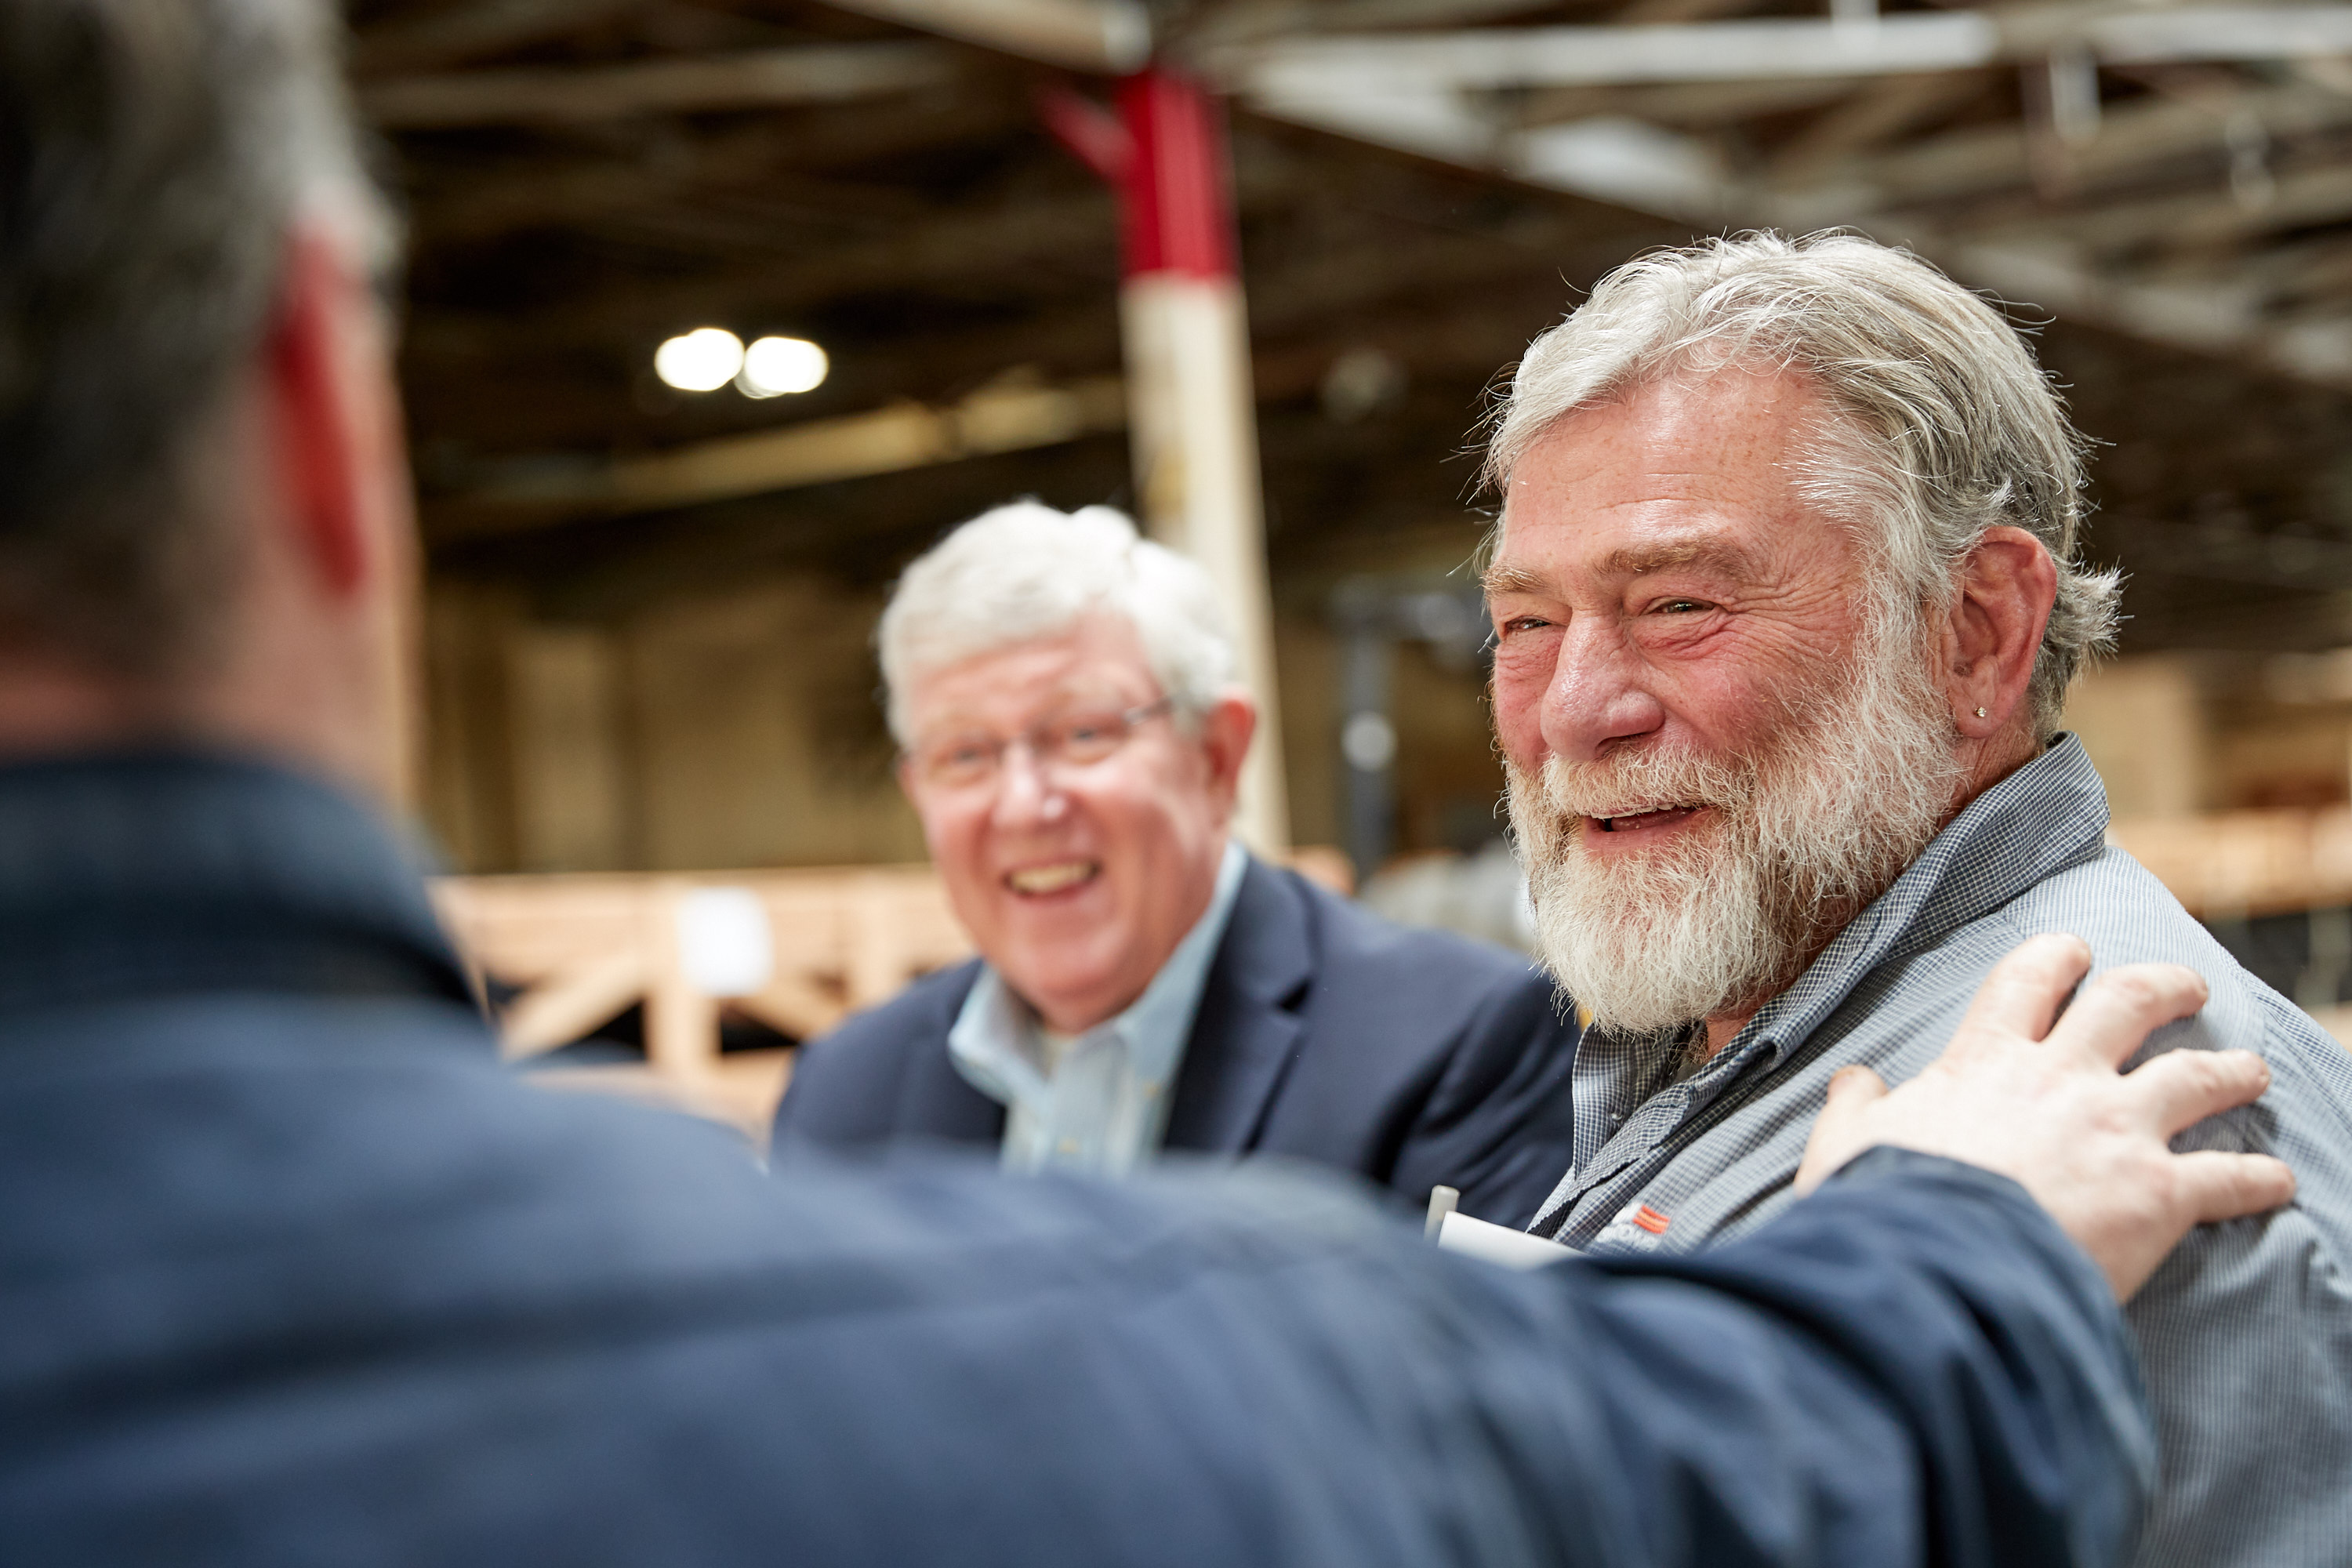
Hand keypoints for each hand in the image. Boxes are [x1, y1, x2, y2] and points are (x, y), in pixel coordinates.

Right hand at [1794, 933, 2295, 1299]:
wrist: (1938, 1268)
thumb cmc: (1885, 1206)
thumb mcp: (1845, 1145)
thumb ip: (1856, 1108)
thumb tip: (1855, 1080)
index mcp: (1986, 1062)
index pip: (2029, 981)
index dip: (2057, 958)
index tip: (2076, 953)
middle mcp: (2061, 1079)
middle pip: (2131, 1004)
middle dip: (2166, 988)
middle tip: (2187, 988)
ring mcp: (2117, 1130)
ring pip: (2197, 1075)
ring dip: (2232, 1070)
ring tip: (2253, 1070)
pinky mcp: (2159, 1194)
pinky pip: (2229, 1177)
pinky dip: (2259, 1180)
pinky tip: (2278, 1184)